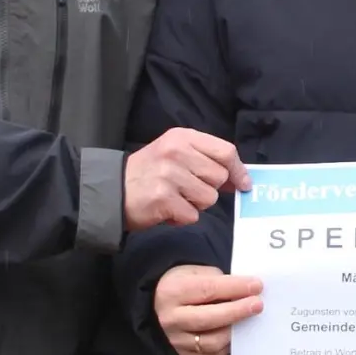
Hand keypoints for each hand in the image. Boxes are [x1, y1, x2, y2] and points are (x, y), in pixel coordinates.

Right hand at [123, 127, 250, 229]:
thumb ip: (205, 159)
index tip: (244, 184)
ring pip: (209, 198)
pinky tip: (166, 209)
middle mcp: (176, 152)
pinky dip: (182, 217)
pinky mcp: (163, 199)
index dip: (239, 170)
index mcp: (182, 137)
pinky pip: (192, 215)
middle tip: (188, 189)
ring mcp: (169, 175)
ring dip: (195, 205)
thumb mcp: (175, 153)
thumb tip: (240, 179)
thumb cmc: (149, 172)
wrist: (111, 190)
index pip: (225, 151)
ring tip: (175, 198)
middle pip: (220, 177)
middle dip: (209, 189)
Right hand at [155, 264, 263, 354]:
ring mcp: (176, 339)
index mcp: (172, 292)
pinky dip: (227, 345)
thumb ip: (218, 280)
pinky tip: (236, 334)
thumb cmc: (181, 284)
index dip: (235, 288)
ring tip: (248, 320)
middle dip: (238, 311)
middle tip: (258, 304)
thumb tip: (245, 289)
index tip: (256, 285)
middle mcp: (171, 318)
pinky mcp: (183, 354)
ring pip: (212, 342)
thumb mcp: (194, 272)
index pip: (208, 290)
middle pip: (209, 318)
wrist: (156, 305)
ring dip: (235, 331)